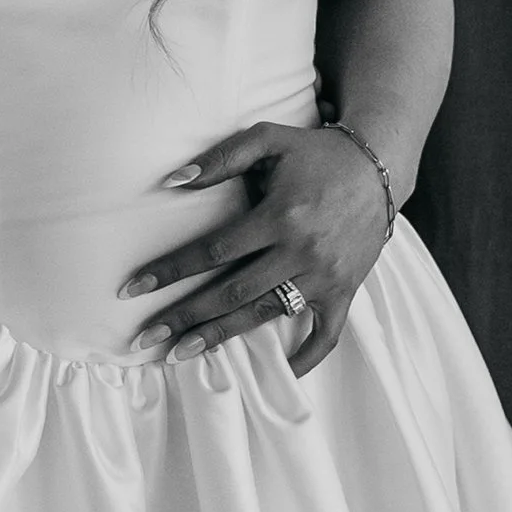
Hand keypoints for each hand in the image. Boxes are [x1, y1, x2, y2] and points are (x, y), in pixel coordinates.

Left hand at [122, 121, 393, 372]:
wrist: (378, 166)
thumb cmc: (316, 151)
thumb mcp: (269, 139)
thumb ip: (221, 158)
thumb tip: (172, 181)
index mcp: (278, 216)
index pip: (211, 251)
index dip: (169, 270)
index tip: (132, 289)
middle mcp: (300, 251)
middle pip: (231, 292)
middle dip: (184, 316)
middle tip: (144, 338)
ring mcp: (324, 276)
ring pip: (265, 315)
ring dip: (221, 337)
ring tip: (181, 353)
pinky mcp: (345, 290)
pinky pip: (326, 334)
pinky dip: (306, 356)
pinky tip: (281, 371)